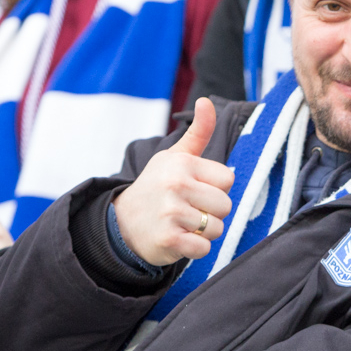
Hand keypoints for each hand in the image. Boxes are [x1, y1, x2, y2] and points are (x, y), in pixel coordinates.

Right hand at [112, 97, 234, 265]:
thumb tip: (206, 101)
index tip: (194, 189)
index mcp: (182, 163)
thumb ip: (198, 131)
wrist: (123, 223)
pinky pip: (204, 249)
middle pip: (225, 205)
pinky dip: (195, 249)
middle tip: (188, 210)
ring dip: (203, 232)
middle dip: (211, 212)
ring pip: (216, 228)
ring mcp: (171, 213)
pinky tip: (179, 239)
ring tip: (182, 224)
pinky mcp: (169, 239)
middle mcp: (176, 185)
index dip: (214, 188)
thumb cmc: (158, 186)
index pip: (227, 180)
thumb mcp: (175, 156)